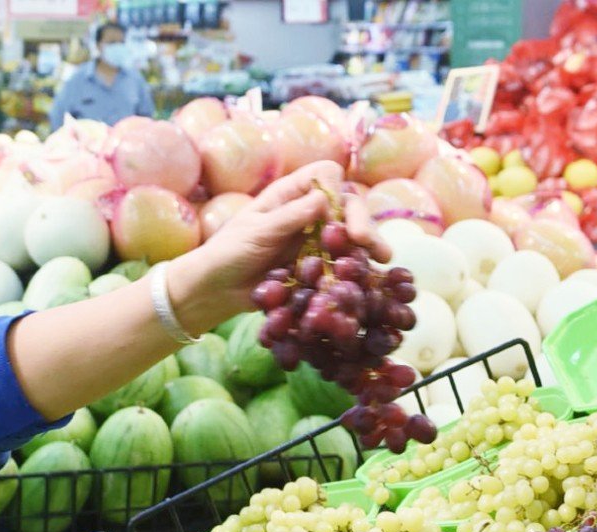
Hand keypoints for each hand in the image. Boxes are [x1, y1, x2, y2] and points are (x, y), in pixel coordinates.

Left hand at [167, 162, 389, 334]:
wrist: (213, 290)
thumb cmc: (227, 253)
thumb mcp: (256, 232)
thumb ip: (288, 217)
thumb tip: (324, 198)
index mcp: (289, 194)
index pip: (326, 175)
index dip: (336, 188)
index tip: (335, 213)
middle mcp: (307, 212)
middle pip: (346, 205)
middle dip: (360, 220)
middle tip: (367, 243)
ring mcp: (313, 239)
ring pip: (349, 234)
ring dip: (368, 243)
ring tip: (382, 258)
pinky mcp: (316, 265)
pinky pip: (341, 261)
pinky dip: (356, 266)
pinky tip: (370, 276)